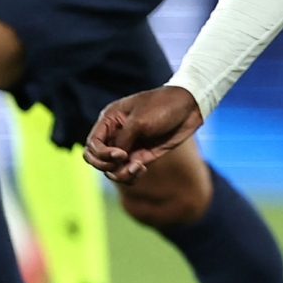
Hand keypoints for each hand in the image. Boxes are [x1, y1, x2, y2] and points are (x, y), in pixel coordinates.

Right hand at [83, 85, 203, 182]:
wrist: (189, 107)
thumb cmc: (163, 106)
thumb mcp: (140, 121)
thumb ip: (123, 140)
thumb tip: (115, 160)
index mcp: (110, 120)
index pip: (92, 144)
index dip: (101, 154)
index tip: (121, 154)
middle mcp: (116, 134)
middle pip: (97, 159)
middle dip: (107, 165)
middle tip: (125, 161)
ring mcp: (129, 146)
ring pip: (112, 169)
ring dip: (120, 174)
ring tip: (137, 169)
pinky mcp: (142, 155)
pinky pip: (128, 172)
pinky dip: (130, 175)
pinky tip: (141, 170)